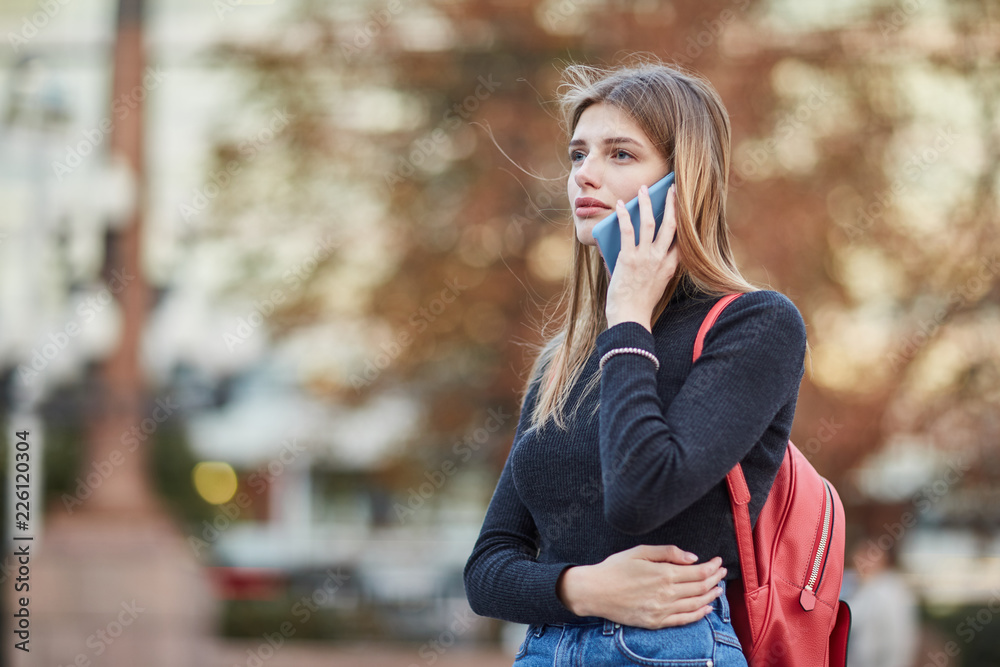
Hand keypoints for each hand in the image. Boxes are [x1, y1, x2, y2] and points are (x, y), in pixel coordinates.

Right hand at [556, 544, 726, 628]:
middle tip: (722, 572)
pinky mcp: (656, 622)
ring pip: (696, 605)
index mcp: (663, 573)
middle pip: (700, 588)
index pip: (698, 572)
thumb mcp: (640, 551)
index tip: (718, 561)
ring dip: (711, 596)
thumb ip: (668, 552)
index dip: (712, 567)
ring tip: (719, 589)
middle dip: (715, 579)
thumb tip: (693, 558)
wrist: (594, 591)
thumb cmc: (615, 568)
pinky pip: (684, 620)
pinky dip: (699, 615)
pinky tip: (707, 609)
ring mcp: (662, 610)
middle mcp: (666, 594)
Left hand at [605, 183, 679, 331]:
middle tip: (671, 188)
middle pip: (671, 225)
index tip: (684, 205)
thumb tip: (634, 246)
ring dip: (646, 203)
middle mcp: (661, 259)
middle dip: (671, 203)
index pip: (681, 238)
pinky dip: (624, 216)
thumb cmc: (638, 304)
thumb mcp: (653, 283)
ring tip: (644, 189)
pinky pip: (627, 231)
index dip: (684, 219)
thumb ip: (650, 265)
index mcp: (670, 266)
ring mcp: (646, 258)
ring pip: (650, 223)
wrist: (630, 319)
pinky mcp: (629, 259)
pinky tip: (621, 205)